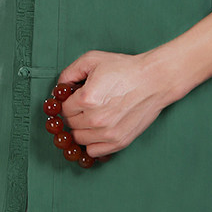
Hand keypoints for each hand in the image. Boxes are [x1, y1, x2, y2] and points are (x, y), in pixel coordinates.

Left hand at [58, 50, 172, 157]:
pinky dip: (92, 143)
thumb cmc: (125, 69)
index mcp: (87, 98)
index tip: (76, 99)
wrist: (154, 80)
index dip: (68, 102)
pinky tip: (99, 131)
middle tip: (86, 106)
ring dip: (82, 129)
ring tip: (93, 117)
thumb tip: (57, 89)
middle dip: (74, 115)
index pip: (63, 109)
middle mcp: (96, 119)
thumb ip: (69, 73)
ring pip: (79, 139)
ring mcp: (108, 133)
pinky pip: (93, 151)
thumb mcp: (93, 59)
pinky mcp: (119, 142)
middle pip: (70, 125)